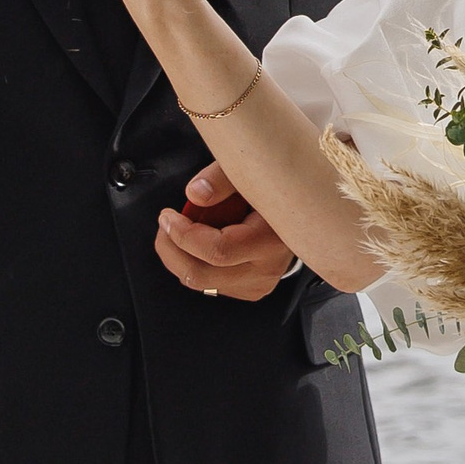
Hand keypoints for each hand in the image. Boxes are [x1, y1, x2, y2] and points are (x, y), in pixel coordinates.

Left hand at [153, 164, 295, 300]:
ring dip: (180, 256)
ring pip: (201, 283)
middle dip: (171, 249)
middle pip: (202, 274)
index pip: (218, 251)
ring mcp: (258, 283)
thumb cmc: (273, 190)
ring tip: (181, 230)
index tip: (167, 217)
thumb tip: (196, 194)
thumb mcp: (249, 173)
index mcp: (271, 239)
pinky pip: (210, 285)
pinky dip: (195, 263)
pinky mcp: (250, 290)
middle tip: (166, 225)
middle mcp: (267, 268)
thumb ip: (221, 178)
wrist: (299, 211)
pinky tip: (200, 243)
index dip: (184, 236)